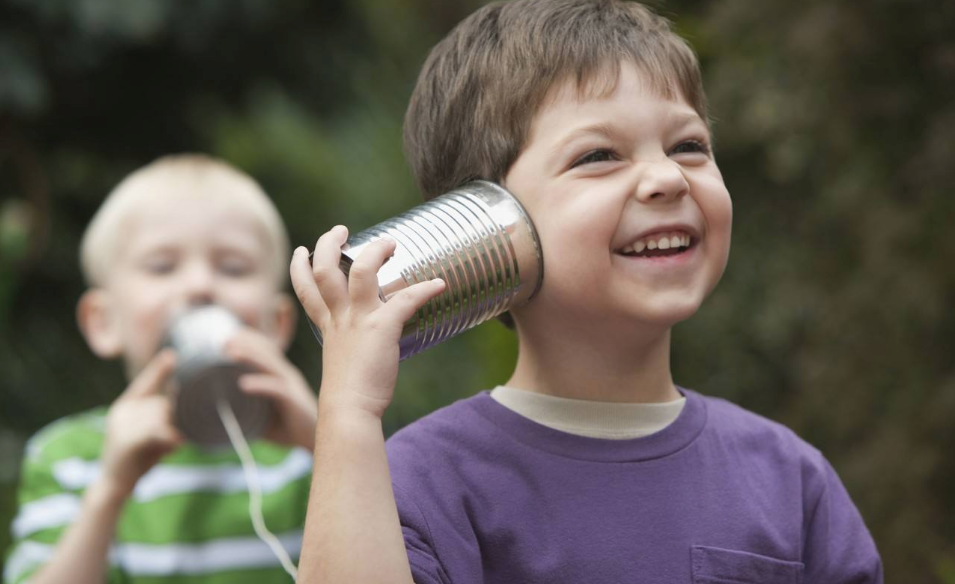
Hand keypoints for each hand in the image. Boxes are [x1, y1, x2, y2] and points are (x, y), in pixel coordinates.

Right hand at [99, 349, 183, 497]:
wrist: (115, 485)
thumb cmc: (136, 457)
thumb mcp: (150, 433)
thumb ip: (160, 416)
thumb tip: (184, 399)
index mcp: (125, 406)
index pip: (145, 383)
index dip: (158, 369)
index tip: (172, 354)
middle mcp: (121, 413)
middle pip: (162, 404)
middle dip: (174, 420)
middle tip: (172, 439)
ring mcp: (122, 426)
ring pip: (161, 416)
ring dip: (172, 432)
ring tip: (169, 447)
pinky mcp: (127, 442)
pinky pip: (155, 431)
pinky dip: (169, 436)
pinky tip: (176, 442)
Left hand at [225, 328, 317, 449]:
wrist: (316, 442)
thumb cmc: (291, 428)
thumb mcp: (265, 416)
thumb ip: (248, 409)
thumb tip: (223, 412)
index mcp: (282, 376)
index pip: (265, 353)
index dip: (248, 343)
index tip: (226, 339)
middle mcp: (288, 376)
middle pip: (266, 354)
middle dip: (246, 344)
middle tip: (223, 341)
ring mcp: (292, 386)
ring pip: (270, 366)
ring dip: (250, 357)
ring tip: (230, 353)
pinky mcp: (294, 400)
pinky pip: (275, 389)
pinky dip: (259, 385)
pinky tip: (243, 385)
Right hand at [290, 225, 444, 418]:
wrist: (349, 411)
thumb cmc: (349, 397)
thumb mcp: (344, 363)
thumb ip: (352, 349)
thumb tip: (369, 349)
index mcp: (329, 327)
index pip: (307, 290)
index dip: (301, 267)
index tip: (304, 250)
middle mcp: (340, 319)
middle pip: (325, 271)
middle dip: (329, 245)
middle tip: (340, 230)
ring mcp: (359, 321)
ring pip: (361, 272)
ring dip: (375, 252)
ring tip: (390, 241)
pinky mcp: (382, 329)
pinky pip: (406, 300)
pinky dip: (424, 289)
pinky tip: (439, 284)